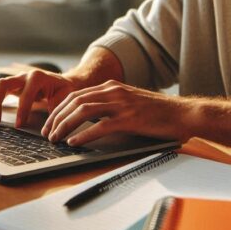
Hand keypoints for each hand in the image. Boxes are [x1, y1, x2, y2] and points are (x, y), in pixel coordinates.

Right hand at [0, 69, 77, 128]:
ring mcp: (16, 79)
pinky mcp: (11, 85)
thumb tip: (47, 131)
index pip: (25, 94)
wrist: (62, 81)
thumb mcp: (64, 98)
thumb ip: (56, 111)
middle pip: (3, 84)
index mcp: (38, 77)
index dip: (21, 110)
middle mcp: (24, 76)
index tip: (18, 125)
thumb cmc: (63, 90)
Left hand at [42, 80, 196, 145]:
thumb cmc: (159, 113)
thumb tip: (90, 120)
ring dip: (65, 125)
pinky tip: (74, 142)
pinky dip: (83, 134)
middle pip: (75, 101)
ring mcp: (122, 104)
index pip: (77, 95)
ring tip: (56, 138)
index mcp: (112, 87)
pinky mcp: (130, 119)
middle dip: (56, 117)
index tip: (50, 122)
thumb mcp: (130, 103)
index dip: (59, 109)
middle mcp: (114, 92)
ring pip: (83, 111)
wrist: (183, 114)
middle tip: (47, 133)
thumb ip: (111, 106)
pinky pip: (100, 126)